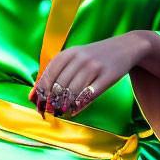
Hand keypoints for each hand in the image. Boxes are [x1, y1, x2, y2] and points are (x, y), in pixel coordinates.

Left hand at [28, 32, 148, 118]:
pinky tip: (75, 109)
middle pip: (60, 86)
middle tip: (50, 111)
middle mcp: (80, 59)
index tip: (38, 104)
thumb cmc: (94, 56)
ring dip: (65, 105)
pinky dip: (79, 105)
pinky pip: (89, 95)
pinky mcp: (107, 77)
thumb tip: (33, 96)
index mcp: (69, 53)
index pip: (49, 75)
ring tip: (62, 112)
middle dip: (52, 102)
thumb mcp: (75, 57)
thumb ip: (56, 73)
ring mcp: (94, 67)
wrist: (125, 47)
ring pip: (73, 92)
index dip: (42, 92)